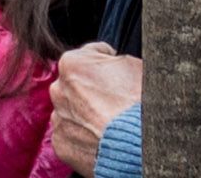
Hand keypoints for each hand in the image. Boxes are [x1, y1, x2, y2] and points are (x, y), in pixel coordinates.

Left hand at [48, 47, 144, 172]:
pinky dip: (84, 138)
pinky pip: (71, 136)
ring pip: (72, 112)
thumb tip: (112, 62)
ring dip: (86, 116)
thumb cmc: (140, 102)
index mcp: (71, 64)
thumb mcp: (132, 64)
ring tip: (111, 124)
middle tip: (115, 104)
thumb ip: (112, 59)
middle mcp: (58, 89)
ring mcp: (59, 118)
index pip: (87, 57)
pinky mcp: (62, 143)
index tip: (115, 76)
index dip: (106, 66)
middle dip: (92, 93)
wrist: (142, 143)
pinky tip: (102, 139)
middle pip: (75, 87)